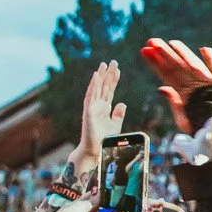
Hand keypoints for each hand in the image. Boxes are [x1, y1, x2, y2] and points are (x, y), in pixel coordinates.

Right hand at [73, 62, 125, 176]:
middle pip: (104, 86)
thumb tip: (122, 103)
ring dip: (100, 76)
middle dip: (108, 74)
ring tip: (103, 65)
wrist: (96, 150)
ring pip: (97, 88)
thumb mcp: (115, 125)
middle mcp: (98, 105)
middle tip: (113, 61)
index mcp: (105, 108)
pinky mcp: (88, 111)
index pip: (110, 90)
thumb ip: (118, 114)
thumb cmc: (104, 139)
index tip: (118, 69)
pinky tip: (96, 76)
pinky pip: (90, 96)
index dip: (114, 80)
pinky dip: (93, 85)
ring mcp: (92, 107)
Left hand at [140, 40, 211, 134]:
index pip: (166, 74)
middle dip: (164, 54)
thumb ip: (174, 103)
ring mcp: (208, 83)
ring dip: (183, 54)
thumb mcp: (184, 121)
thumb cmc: (202, 130)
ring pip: (194, 65)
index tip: (144, 51)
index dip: (156, 63)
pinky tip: (204, 50)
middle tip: (151, 41)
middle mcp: (194, 85)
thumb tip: (161, 88)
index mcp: (183, 92)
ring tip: (172, 43)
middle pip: (177, 67)